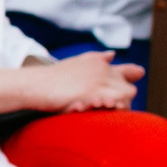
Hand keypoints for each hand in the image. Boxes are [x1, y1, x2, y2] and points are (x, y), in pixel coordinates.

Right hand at [0, 52, 143, 113]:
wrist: (32, 85)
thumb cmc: (50, 78)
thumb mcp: (76, 63)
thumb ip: (96, 59)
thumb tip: (112, 55)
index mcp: (99, 63)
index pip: (130, 71)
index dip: (133, 78)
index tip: (130, 85)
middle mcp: (102, 69)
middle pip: (130, 89)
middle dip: (124, 102)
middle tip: (107, 110)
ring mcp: (98, 80)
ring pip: (127, 96)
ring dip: (119, 107)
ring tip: (102, 112)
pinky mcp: (92, 93)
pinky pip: (116, 103)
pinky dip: (112, 109)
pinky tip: (98, 111)